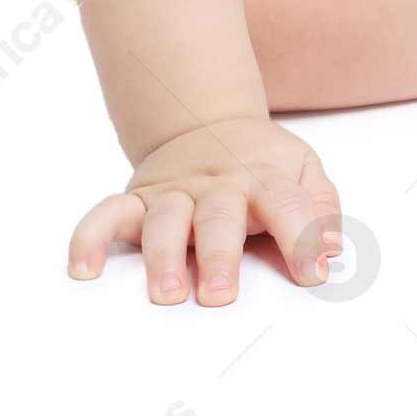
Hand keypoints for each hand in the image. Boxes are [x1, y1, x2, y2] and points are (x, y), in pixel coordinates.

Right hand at [68, 117, 342, 303]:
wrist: (205, 121)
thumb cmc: (259, 160)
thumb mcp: (302, 167)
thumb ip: (320, 205)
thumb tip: (332, 250)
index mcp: (263, 176)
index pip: (288, 204)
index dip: (303, 238)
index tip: (314, 273)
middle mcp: (217, 184)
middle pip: (220, 215)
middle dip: (220, 254)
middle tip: (221, 295)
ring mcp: (174, 191)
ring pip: (164, 219)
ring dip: (163, 255)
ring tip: (167, 293)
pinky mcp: (138, 199)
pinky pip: (107, 214)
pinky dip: (91, 237)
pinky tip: (84, 268)